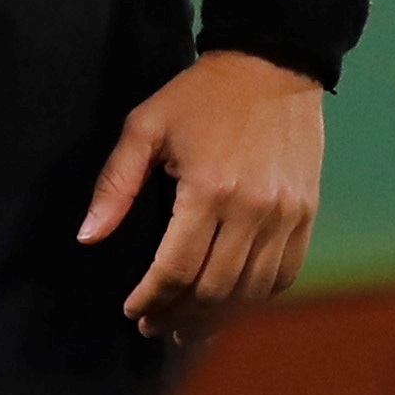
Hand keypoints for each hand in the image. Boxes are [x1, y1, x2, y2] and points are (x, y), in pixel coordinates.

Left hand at [86, 51, 323, 336]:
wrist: (271, 66)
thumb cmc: (198, 96)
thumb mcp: (145, 127)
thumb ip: (115, 184)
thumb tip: (86, 238)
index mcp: (207, 189)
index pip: (177, 269)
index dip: (151, 299)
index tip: (132, 311)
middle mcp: (252, 210)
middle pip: (214, 290)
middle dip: (179, 317)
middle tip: (155, 327)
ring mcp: (286, 216)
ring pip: (250, 291)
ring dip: (217, 318)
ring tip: (188, 328)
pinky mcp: (307, 215)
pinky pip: (284, 275)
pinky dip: (255, 298)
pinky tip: (230, 304)